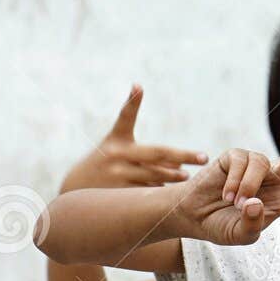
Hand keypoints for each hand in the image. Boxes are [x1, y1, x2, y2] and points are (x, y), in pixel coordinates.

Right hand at [61, 87, 206, 192]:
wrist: (76, 189)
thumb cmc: (106, 164)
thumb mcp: (118, 150)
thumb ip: (149, 154)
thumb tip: (180, 165)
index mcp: (117, 139)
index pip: (125, 116)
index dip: (132, 101)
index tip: (138, 86)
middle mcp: (117, 154)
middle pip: (157, 153)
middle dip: (182, 155)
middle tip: (203, 157)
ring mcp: (119, 174)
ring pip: (156, 175)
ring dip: (173, 176)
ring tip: (184, 176)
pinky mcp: (120, 192)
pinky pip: (148, 191)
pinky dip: (160, 191)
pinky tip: (167, 194)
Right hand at [173, 113, 279, 246]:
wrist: (193, 215)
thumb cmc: (221, 227)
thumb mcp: (242, 236)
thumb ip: (254, 225)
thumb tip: (258, 202)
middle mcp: (275, 179)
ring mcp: (256, 166)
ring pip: (263, 163)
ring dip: (247, 187)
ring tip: (233, 202)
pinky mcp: (236, 156)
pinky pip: (242, 162)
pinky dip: (234, 181)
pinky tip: (225, 193)